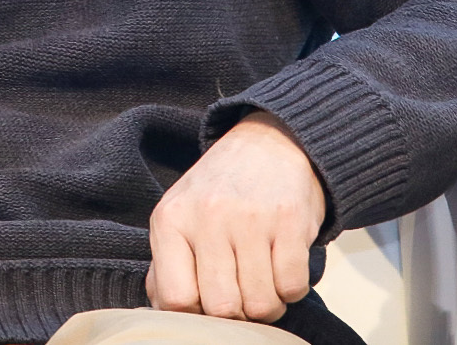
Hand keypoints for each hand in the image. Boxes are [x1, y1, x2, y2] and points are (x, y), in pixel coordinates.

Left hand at [145, 111, 326, 322]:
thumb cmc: (219, 190)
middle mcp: (208, 217)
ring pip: (260, 305)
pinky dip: (292, 289)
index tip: (207, 302)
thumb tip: (163, 311)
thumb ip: (166, 265)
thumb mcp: (179, 215)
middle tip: (241, 293)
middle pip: (221, 308)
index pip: (175, 299)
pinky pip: (293, 287)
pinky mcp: (290, 221)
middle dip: (235, 314)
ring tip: (262, 280)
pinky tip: (282, 267)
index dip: (194, 314)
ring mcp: (250, 219)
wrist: (269, 143)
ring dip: (266, 304)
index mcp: (170, 220)